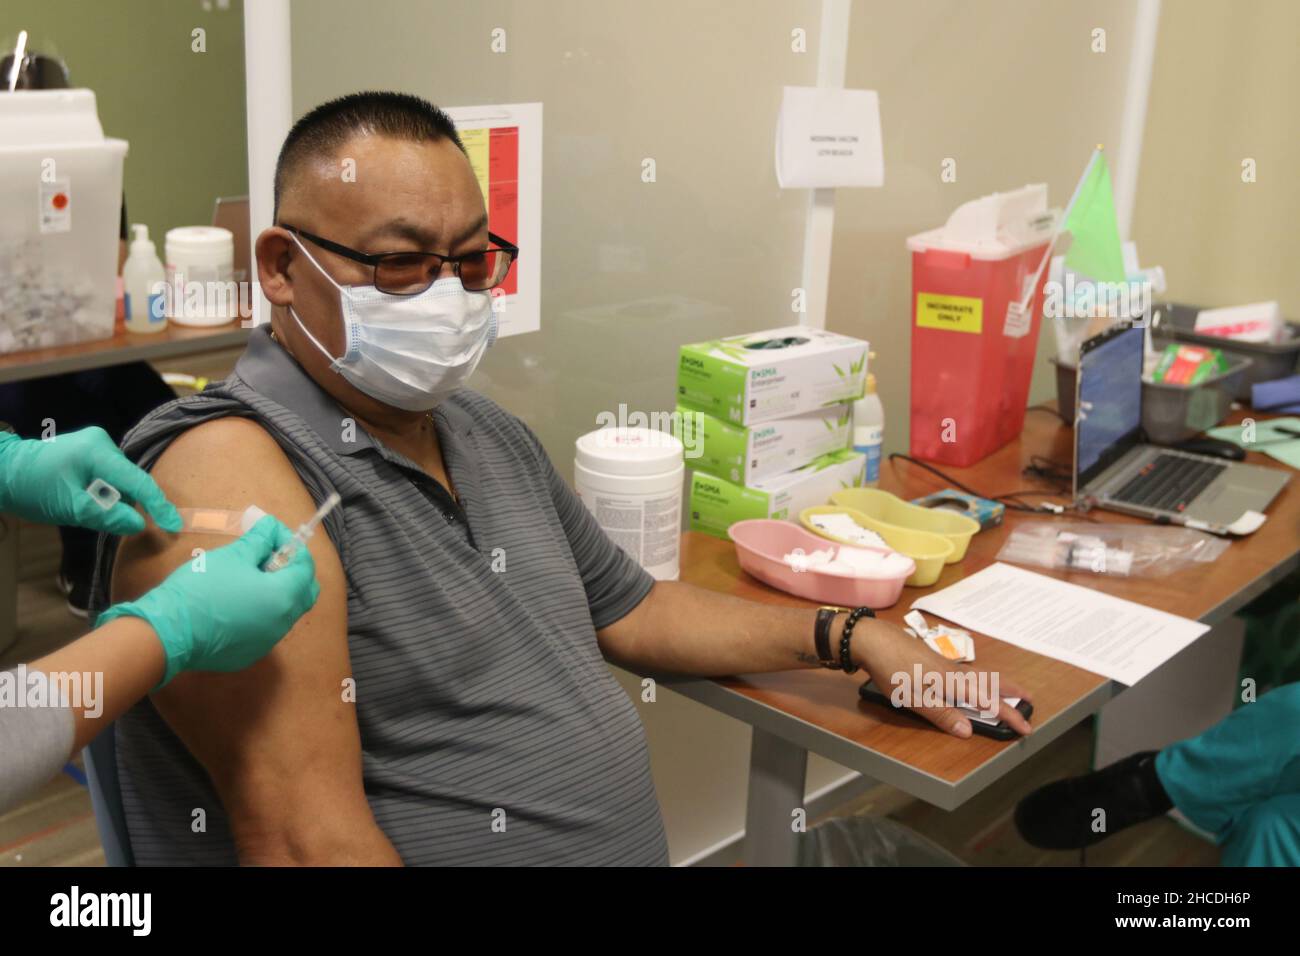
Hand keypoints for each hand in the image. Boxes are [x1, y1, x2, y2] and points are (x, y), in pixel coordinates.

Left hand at [0, 427, 181, 534]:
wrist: (2, 470)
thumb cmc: (31, 488)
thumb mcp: (68, 507)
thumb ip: (106, 516)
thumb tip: (138, 525)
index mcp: (97, 452)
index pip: (138, 481)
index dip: (158, 506)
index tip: (174, 526)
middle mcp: (102, 442)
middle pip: (130, 479)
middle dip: (130, 503)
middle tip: (120, 523)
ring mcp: (96, 444)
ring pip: (120, 479)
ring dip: (115, 499)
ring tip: (87, 509)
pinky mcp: (90, 450)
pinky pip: (110, 475)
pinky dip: (106, 492)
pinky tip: (89, 501)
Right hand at [98, 515, 320, 686]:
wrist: (167, 631)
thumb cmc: (202, 587)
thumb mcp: (233, 556)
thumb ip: (259, 541)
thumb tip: (271, 527)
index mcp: (284, 597)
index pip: (305, 566)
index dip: (292, 546)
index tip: (273, 533)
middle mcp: (283, 623)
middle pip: (303, 592)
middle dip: (292, 570)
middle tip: (268, 554)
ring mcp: (268, 642)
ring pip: (286, 611)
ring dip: (277, 591)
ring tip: (250, 575)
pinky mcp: (250, 654)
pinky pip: (266, 628)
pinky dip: (261, 611)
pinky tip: (237, 601)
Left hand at [850, 616, 1032, 738]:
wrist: (872, 639)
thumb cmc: (891, 669)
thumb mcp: (913, 698)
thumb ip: (940, 714)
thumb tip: (968, 730)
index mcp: (951, 682)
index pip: (987, 702)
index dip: (1008, 715)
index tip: (1026, 727)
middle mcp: (953, 671)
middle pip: (989, 681)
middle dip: (1011, 691)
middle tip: (1030, 699)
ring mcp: (944, 664)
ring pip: (978, 675)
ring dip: (996, 683)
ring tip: (1008, 690)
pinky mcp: (934, 660)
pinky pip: (966, 671)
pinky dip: (979, 678)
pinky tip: (972, 681)